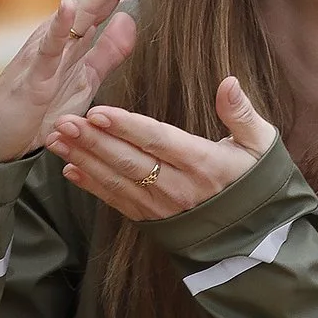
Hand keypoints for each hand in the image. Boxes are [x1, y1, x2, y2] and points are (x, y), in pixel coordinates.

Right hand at [0, 0, 154, 164]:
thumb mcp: (84, 81)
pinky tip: (70, 5)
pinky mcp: (32, 77)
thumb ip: (107, 51)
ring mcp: (46, 51)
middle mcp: (62, 33)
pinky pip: (47, 49)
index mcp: (79, 35)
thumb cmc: (39, 111)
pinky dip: (59, 27)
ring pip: (79, 7)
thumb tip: (130, 18)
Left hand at [45, 76, 277, 220]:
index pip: (158, 141)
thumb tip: (228, 82)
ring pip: (117, 181)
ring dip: (84, 159)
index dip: (126, 127)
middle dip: (93, 141)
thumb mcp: (261, 144)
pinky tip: (69, 169)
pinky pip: (117, 202)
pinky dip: (91, 186)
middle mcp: (179, 188)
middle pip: (129, 161)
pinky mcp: (152, 220)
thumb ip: (241, 113)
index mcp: (205, 164)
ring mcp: (163, 207)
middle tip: (63, 121)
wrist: (256, 236)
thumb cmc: (257, 182)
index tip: (97, 112)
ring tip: (56, 139)